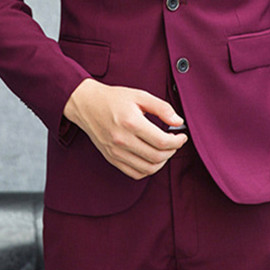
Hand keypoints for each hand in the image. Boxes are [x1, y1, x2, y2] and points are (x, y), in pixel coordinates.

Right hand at [63, 78, 187, 179]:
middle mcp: (122, 140)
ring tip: (165, 150)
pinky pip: (135, 173)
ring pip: (147, 169)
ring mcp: (116, 152)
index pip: (161, 141)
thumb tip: (178, 121)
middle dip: (172, 151)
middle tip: (175, 142)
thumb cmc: (114, 98)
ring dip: (162, 162)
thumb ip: (161, 108)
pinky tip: (151, 157)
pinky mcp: (111, 158)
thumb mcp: (140, 95)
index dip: (177, 141)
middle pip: (156, 157)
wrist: (87, 104)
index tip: (182, 136)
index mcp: (131, 122)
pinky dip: (148, 169)